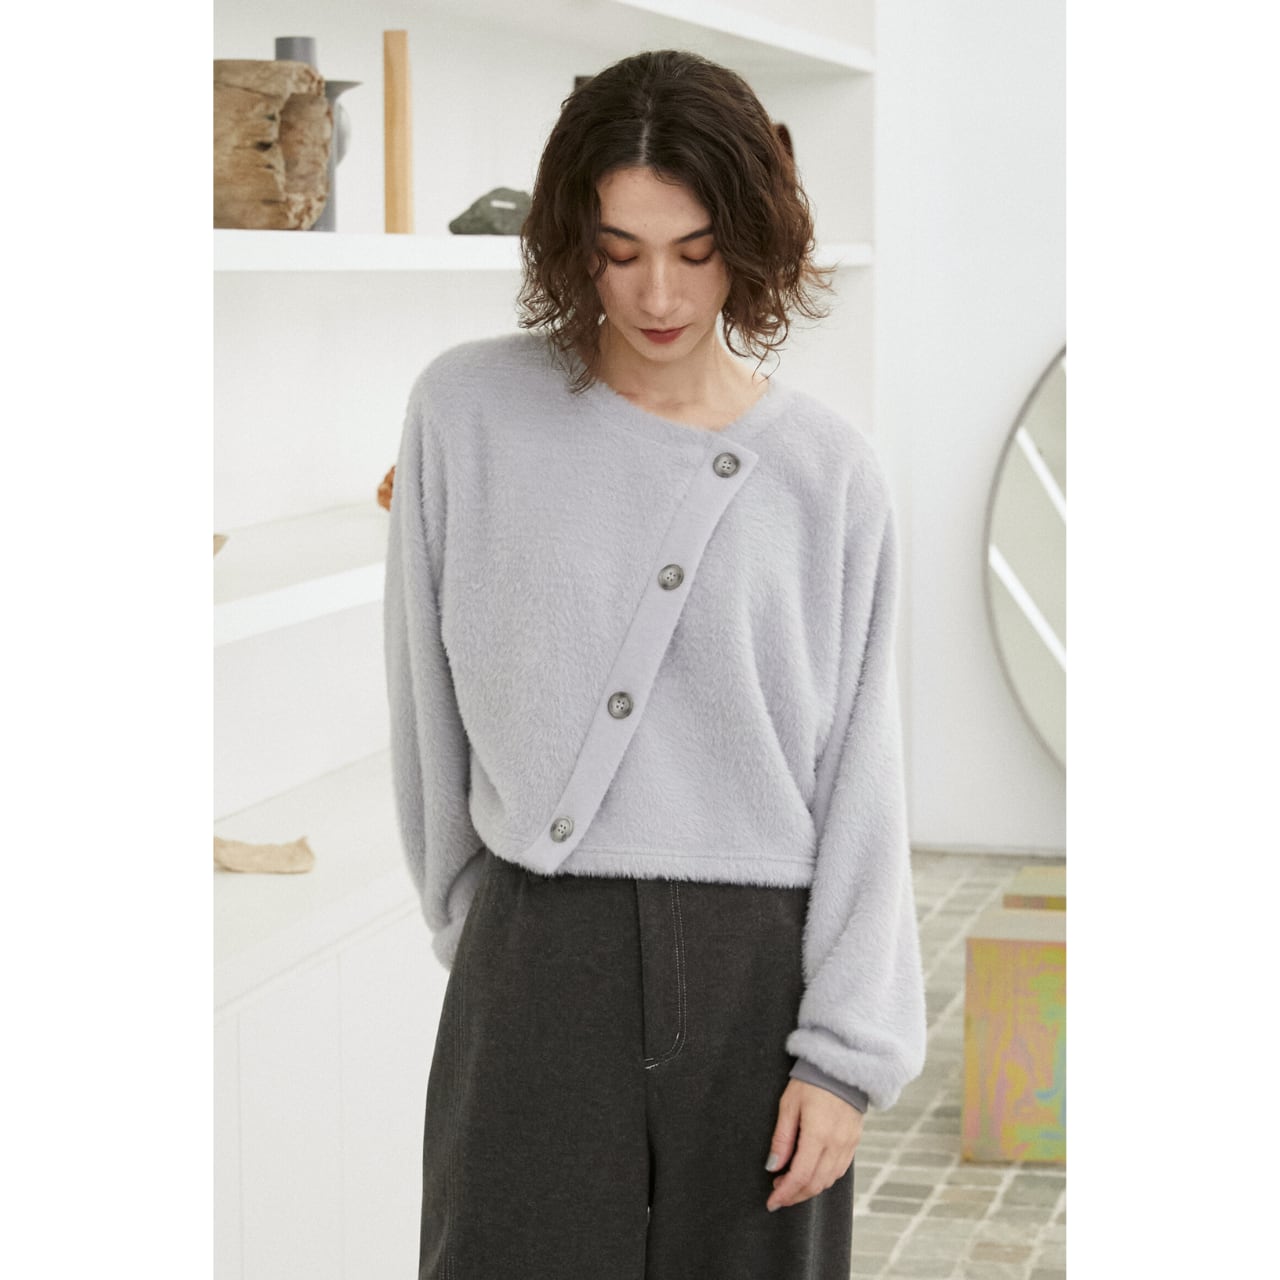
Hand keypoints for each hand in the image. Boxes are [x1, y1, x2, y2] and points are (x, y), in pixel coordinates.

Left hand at [764, 1078, 863, 1211]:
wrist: (843, 1067)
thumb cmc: (812, 1082)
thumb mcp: (789, 1104)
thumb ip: (782, 1138)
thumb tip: (773, 1166)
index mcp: (818, 1134)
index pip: (801, 1176)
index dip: (785, 1193)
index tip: (772, 1202)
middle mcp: (836, 1144)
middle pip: (815, 1184)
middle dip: (795, 1195)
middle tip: (778, 1194)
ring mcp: (848, 1145)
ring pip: (828, 1180)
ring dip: (809, 1189)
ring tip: (790, 1184)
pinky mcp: (854, 1143)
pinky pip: (839, 1171)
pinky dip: (823, 1179)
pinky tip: (811, 1174)